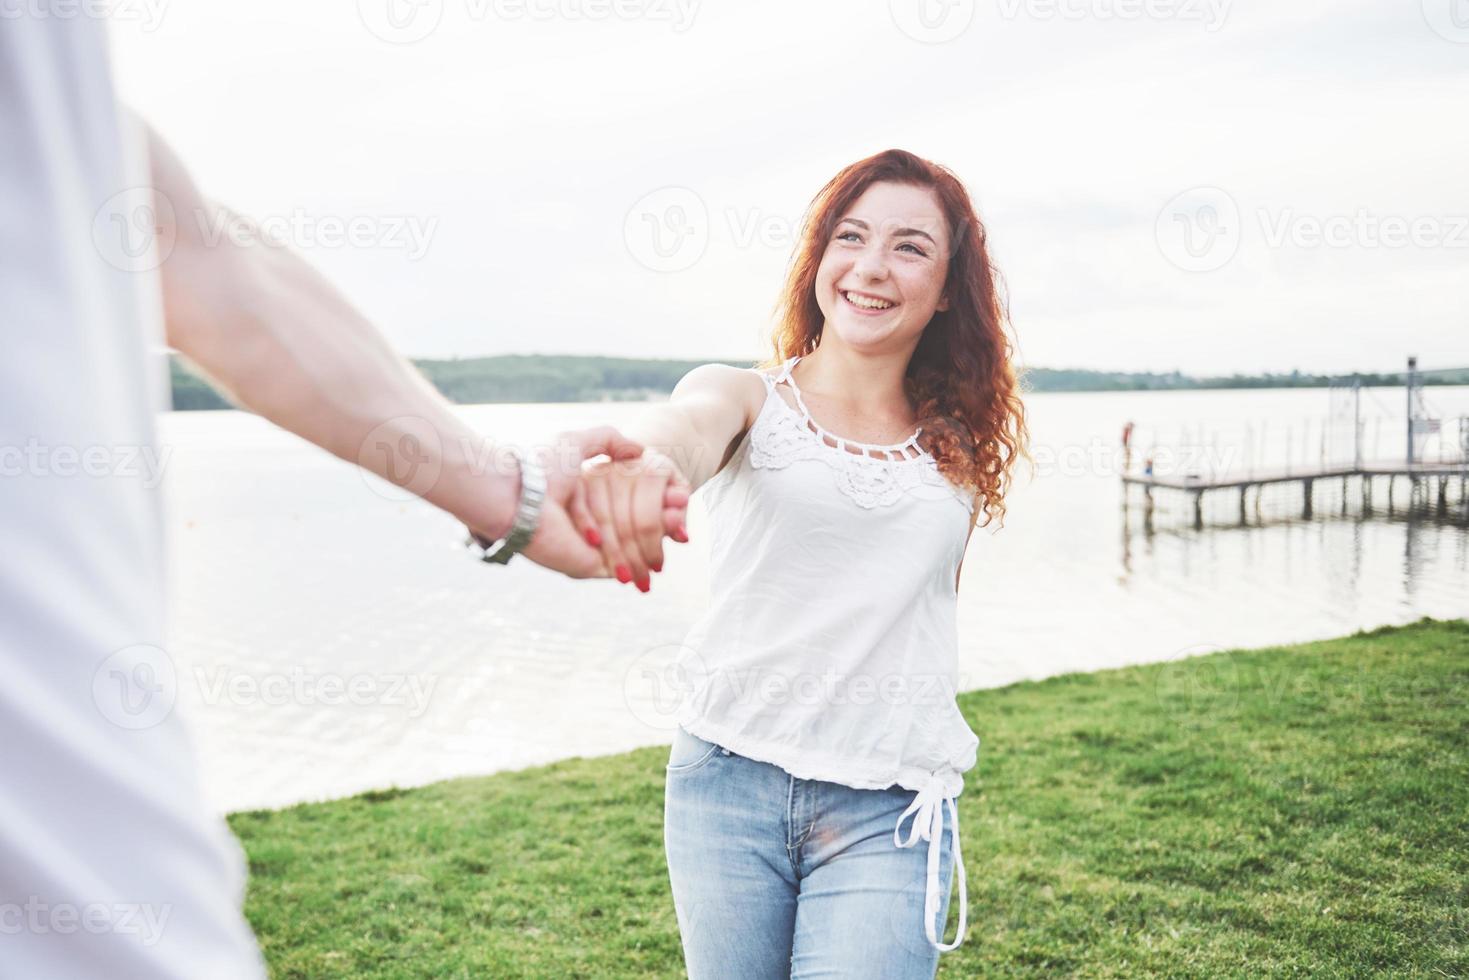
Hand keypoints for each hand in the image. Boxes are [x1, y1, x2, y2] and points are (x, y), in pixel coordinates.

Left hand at [509, 427, 687, 578]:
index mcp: (586, 500)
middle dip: (665, 524)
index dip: (657, 502)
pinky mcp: (589, 567)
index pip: (629, 505)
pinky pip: (625, 565)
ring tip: (685, 533)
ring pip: (636, 550)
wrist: (518, 496)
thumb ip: (609, 441)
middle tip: (686, 518)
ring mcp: (590, 549)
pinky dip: (649, 556)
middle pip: (636, 530)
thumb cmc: (542, 467)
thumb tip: (640, 450)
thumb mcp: (578, 442)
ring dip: (662, 542)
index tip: (680, 496)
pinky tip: (671, 542)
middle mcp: (589, 526)